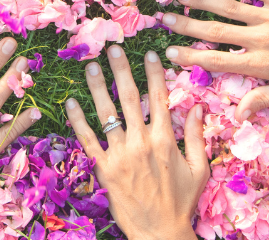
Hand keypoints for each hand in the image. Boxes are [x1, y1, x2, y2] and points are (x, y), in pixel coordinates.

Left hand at [64, 46, 207, 239]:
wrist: (160, 233)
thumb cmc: (181, 202)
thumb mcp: (198, 169)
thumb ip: (197, 136)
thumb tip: (198, 107)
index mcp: (166, 139)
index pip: (159, 98)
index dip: (154, 74)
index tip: (150, 54)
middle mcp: (142, 142)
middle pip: (129, 98)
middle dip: (121, 70)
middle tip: (113, 48)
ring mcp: (121, 155)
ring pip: (106, 114)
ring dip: (97, 88)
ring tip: (90, 66)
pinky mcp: (104, 169)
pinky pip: (88, 140)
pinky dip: (78, 120)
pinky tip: (70, 103)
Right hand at [162, 0, 268, 119]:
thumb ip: (262, 100)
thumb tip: (237, 114)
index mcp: (260, 64)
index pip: (217, 61)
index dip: (190, 57)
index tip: (169, 52)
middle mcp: (260, 38)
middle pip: (215, 31)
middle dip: (187, 25)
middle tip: (164, 18)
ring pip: (229, 7)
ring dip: (203, 0)